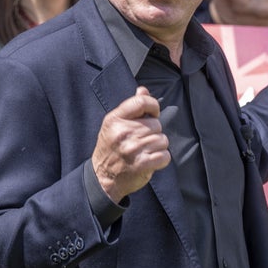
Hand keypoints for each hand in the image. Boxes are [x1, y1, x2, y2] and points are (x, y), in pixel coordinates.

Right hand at [91, 86, 169, 202]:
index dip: (153, 106)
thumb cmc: (111, 148)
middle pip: (156, 124)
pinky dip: (161, 159)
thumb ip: (131, 107)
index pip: (142, 102)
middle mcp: (123, 132)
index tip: (152, 114)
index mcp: (115, 119)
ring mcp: (133, 148)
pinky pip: (165, 156)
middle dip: (154, 133)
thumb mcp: (115, 124)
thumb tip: (143, 90)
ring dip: (157, 147)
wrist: (102, 177)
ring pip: (163, 140)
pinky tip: (150, 161)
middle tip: (141, 141)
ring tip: (144, 151)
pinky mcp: (142, 164)